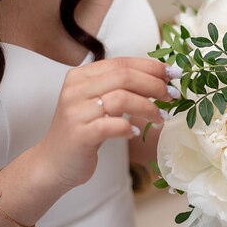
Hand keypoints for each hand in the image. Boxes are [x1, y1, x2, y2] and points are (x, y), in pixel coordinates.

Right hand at [31, 57, 181, 189]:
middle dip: (154, 84)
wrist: (53, 163)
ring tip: (160, 117)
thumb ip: (119, 88)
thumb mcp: (97, 103)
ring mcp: (76, 111)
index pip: (122, 62)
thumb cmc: (83, 132)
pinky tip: (136, 132)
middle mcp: (76, 89)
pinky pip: (113, 125)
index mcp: (81, 76)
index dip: (151, 66)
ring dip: (148, 107)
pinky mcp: (80, 134)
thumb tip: (160, 79)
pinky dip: (129, 127)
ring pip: (121, 98)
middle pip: (124, 76)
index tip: (174, 74)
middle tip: (172, 96)